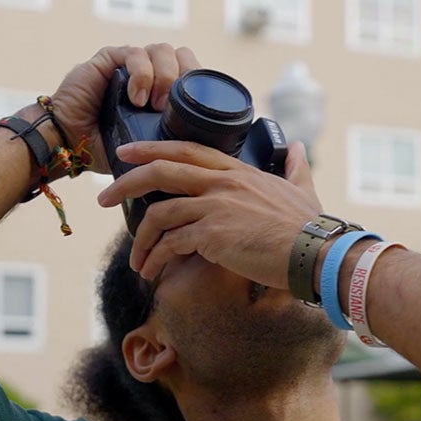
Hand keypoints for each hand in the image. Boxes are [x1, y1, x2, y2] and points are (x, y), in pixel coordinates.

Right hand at [46, 43, 200, 173]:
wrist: (71, 143)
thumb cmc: (111, 148)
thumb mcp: (152, 147)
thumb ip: (175, 140)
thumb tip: (206, 154)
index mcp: (166, 90)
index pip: (195, 72)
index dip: (202, 84)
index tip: (198, 110)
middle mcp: (152, 72)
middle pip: (183, 55)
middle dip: (186, 78)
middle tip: (172, 108)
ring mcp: (132, 63)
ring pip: (164, 50)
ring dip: (164, 76)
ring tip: (153, 105)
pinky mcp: (111, 58)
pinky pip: (135, 53)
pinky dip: (141, 74)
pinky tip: (135, 98)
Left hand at [95, 140, 321, 288]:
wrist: (317, 253)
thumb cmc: (312, 228)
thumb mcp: (303, 189)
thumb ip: (295, 168)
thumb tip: (298, 148)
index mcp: (238, 171)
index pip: (186, 150)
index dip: (152, 149)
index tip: (128, 154)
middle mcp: (222, 183)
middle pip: (161, 172)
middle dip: (125, 183)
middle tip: (104, 196)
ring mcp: (214, 207)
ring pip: (159, 213)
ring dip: (140, 238)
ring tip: (136, 259)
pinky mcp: (211, 236)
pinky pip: (169, 245)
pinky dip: (155, 259)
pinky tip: (151, 272)